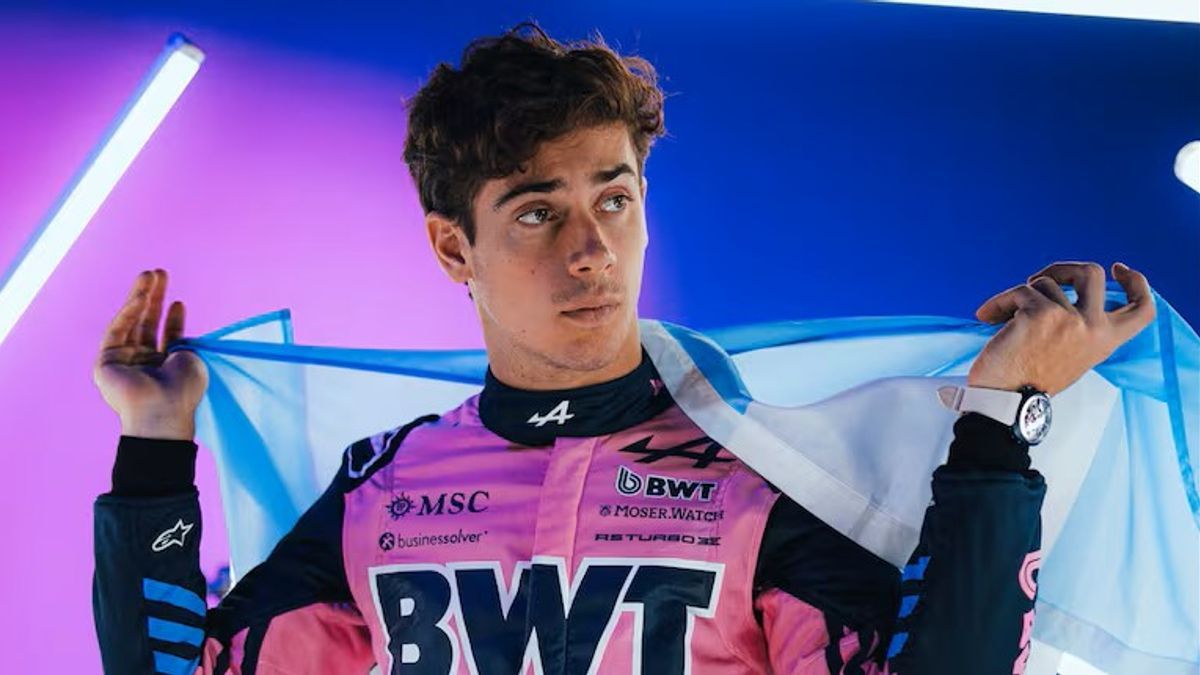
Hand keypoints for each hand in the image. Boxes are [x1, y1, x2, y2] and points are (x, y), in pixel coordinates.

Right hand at [93, 269, 207, 439]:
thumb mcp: (190, 357)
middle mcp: (143, 364)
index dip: (172, 319)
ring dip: (140, 297)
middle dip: (153, 298)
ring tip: (150, 273)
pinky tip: (141, 296)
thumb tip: (178, 322)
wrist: (163, 409)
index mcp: (166, 367)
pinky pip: (116, 331)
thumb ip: (182, 339)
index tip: (179, 302)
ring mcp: (123, 363)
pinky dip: (128, 312)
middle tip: (159, 273)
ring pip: (130, 322)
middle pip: (146, 324)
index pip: (167, 337)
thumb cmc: (183, 388)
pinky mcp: (105, 363)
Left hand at [968, 261, 1155, 395]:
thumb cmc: (1030, 381)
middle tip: (1037, 279)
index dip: (1137, 283)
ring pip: (1043, 283)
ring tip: (1004, 320)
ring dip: (1018, 298)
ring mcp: (1068, 318)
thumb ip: (1080, 328)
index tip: (1118, 269)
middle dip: (1062, 268)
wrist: (1007, 403)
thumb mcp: (1071, 355)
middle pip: (1092, 273)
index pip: (1142, 309)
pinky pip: (1017, 292)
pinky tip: (987, 318)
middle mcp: (1093, 327)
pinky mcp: (1039, 313)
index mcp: (1105, 340)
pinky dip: (998, 303)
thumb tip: (1062, 293)